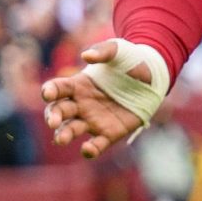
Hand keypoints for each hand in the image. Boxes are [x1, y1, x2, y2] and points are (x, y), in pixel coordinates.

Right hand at [40, 40, 150, 160]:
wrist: (153, 77)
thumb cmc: (130, 61)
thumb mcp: (118, 50)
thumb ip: (103, 51)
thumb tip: (87, 56)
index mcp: (78, 85)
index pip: (57, 88)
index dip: (50, 91)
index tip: (48, 93)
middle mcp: (81, 104)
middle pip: (59, 111)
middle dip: (54, 116)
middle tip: (54, 122)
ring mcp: (93, 119)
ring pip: (72, 129)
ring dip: (64, 134)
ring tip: (61, 139)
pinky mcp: (110, 133)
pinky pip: (97, 143)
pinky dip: (91, 149)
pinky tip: (87, 150)